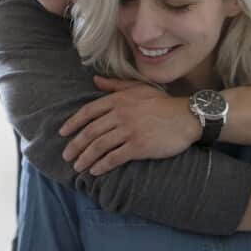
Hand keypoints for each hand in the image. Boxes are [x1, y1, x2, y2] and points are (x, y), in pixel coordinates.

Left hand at [59, 76, 199, 175]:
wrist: (187, 117)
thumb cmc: (163, 103)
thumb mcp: (138, 88)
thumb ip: (115, 85)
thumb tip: (94, 80)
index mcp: (118, 100)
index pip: (88, 112)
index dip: (73, 123)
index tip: (62, 133)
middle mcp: (120, 114)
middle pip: (90, 132)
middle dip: (75, 146)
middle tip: (67, 156)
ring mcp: (129, 131)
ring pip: (99, 146)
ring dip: (85, 158)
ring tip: (78, 167)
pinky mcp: (138, 146)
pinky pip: (114, 157)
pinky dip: (101, 165)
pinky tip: (94, 171)